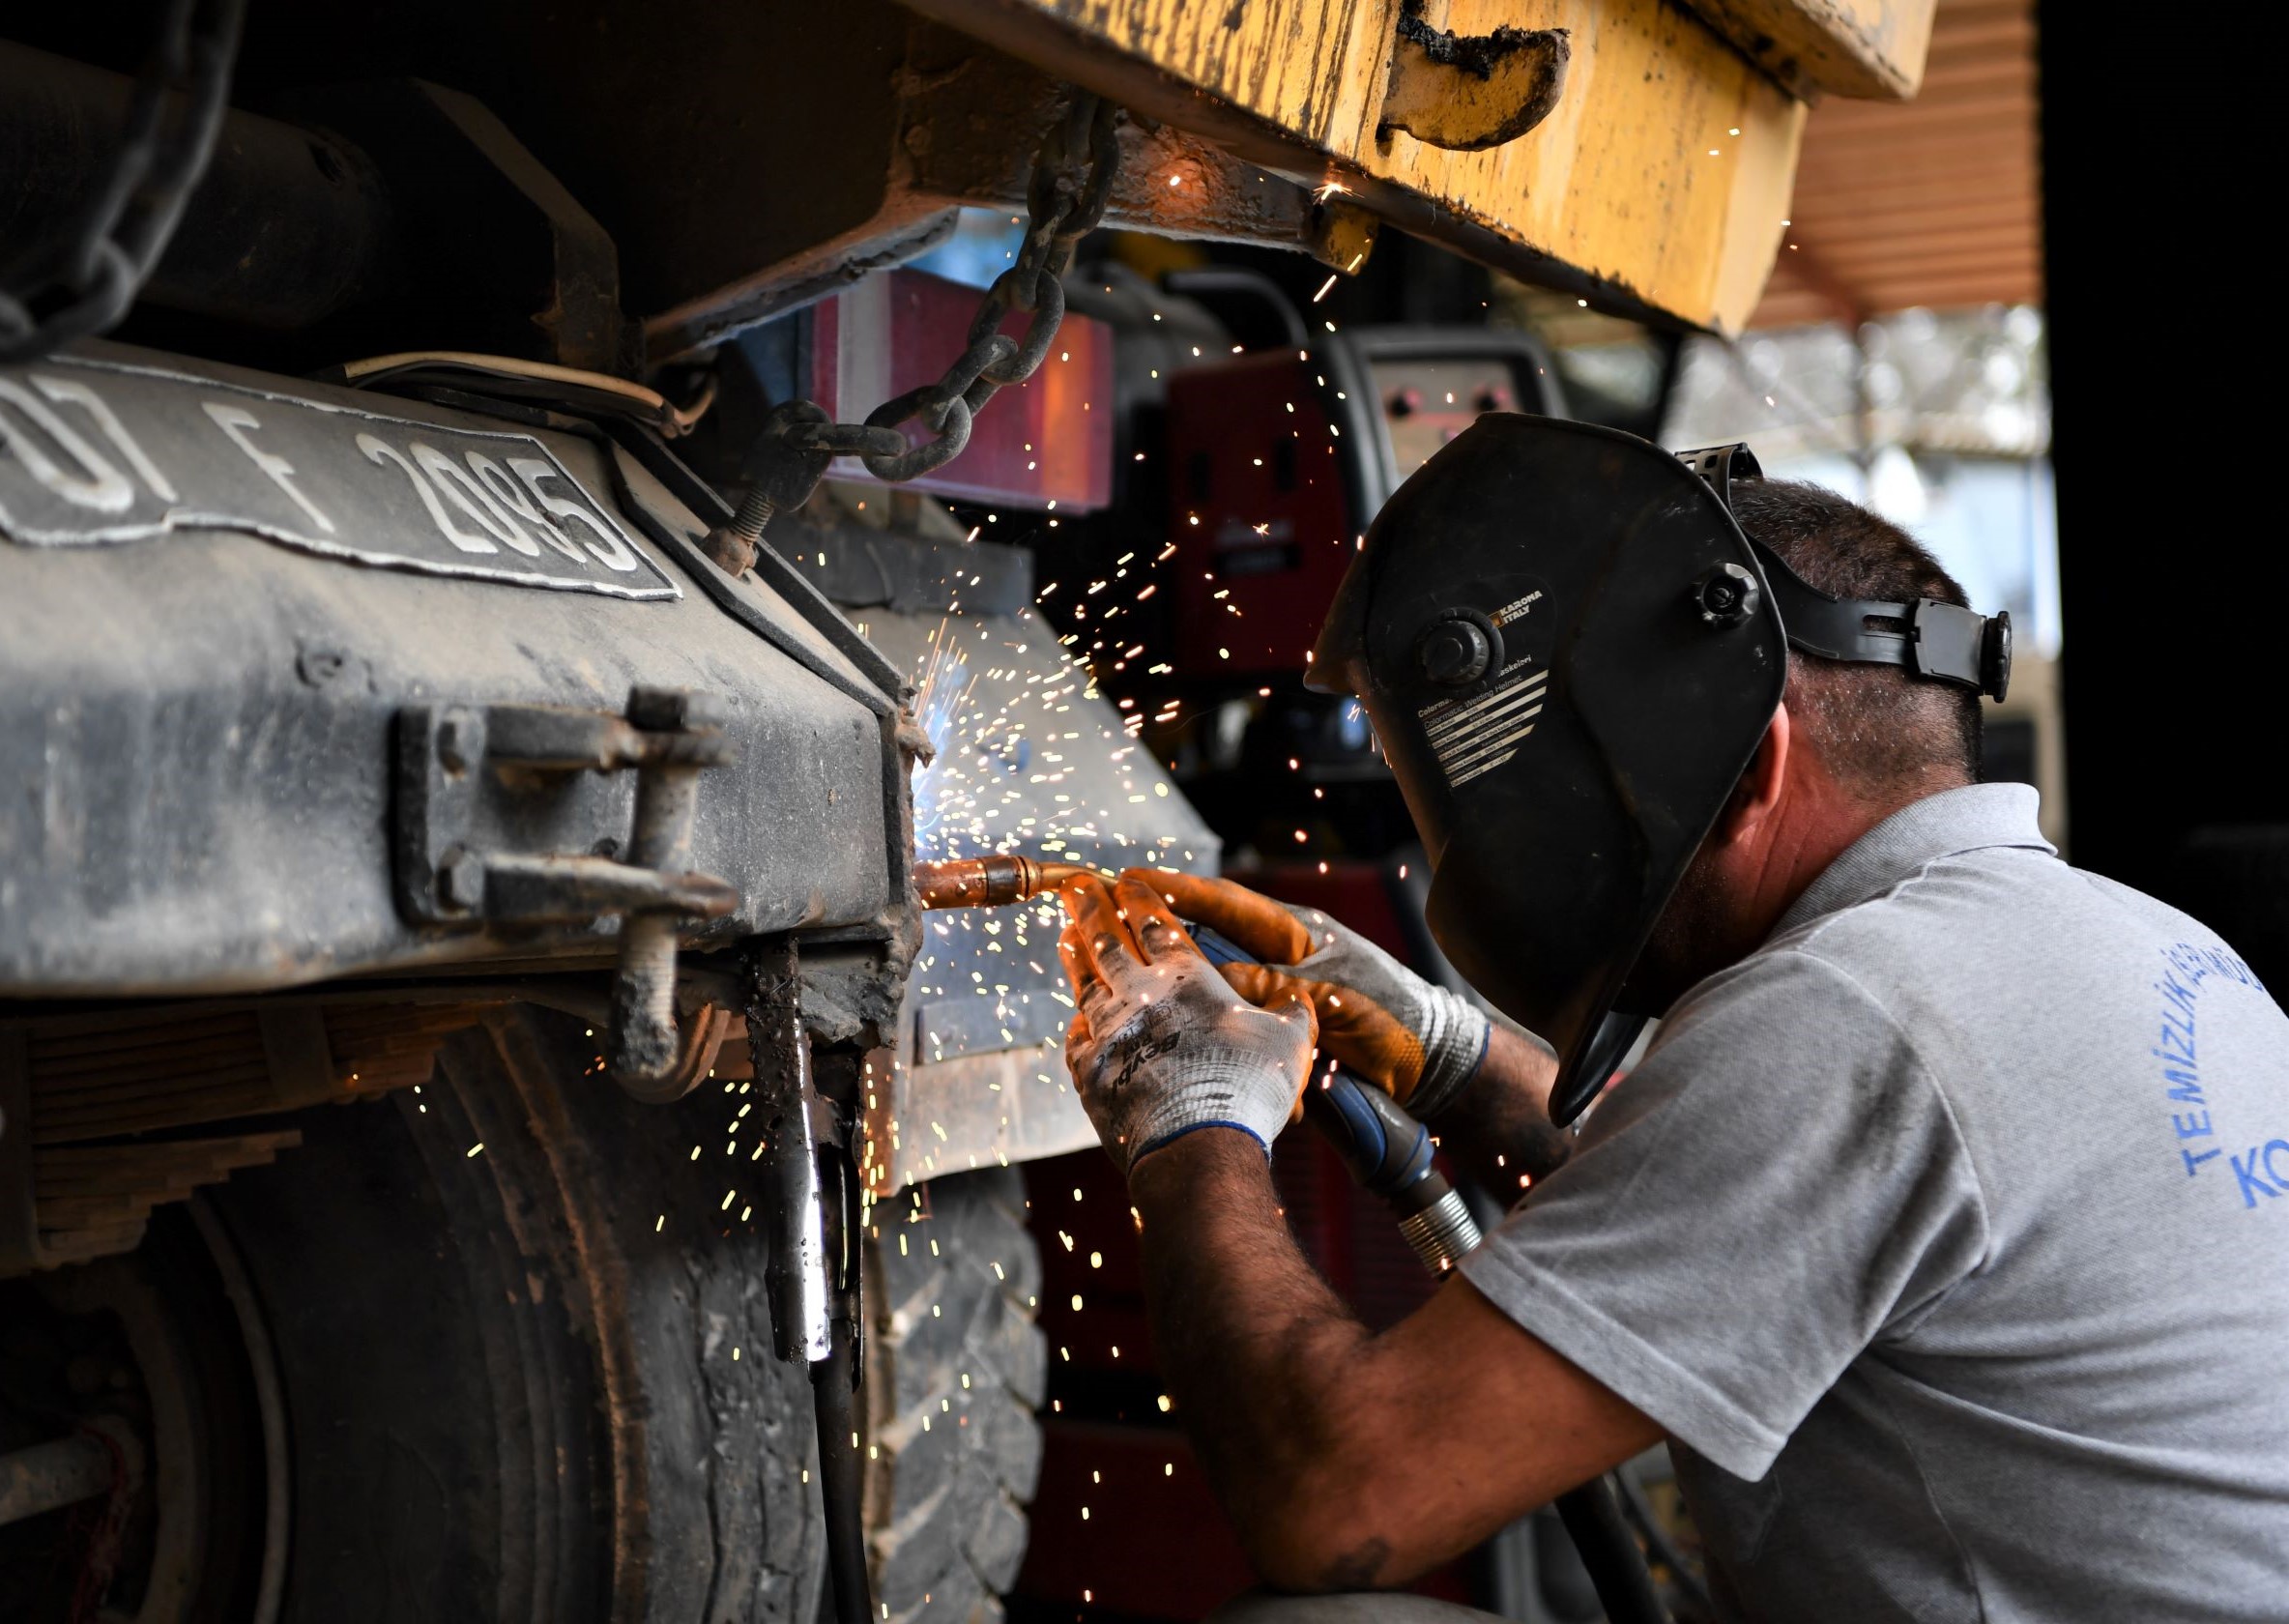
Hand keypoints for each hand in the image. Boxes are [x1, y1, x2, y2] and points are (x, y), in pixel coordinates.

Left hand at [1057, 874, 1317, 1175]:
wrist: (1198, 1147)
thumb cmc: (1248, 1088)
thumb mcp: (1291, 1041)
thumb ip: (1291, 1011)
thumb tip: (1297, 997)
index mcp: (1187, 978)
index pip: (1157, 923)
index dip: (1141, 898)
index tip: (1125, 879)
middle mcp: (1140, 996)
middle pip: (1107, 940)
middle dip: (1091, 908)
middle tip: (1074, 885)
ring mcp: (1108, 1032)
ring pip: (1085, 983)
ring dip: (1075, 955)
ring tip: (1066, 935)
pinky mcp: (1091, 1073)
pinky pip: (1076, 1037)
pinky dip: (1075, 1021)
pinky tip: (1074, 1015)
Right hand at [1122, 871, 1491, 1119]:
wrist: (1429, 1067)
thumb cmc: (1394, 1017)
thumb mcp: (1332, 996)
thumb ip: (1273, 987)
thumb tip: (1215, 980)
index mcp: (1295, 934)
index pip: (1227, 903)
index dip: (1178, 890)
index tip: (1131, 878)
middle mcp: (1278, 959)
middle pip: (1207, 943)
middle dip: (1161, 937)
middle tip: (1109, 923)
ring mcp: (1275, 995)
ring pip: (1214, 993)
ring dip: (1186, 1001)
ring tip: (1130, 991)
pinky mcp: (1276, 1033)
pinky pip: (1234, 1034)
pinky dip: (1216, 1045)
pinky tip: (1185, 1052)